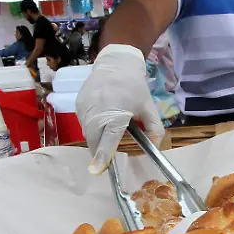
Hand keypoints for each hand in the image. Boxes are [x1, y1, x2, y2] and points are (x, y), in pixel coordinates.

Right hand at [75, 44, 164, 173]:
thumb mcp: (149, 107)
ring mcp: (85, 108)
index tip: (97, 170)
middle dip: (99, 153)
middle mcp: (97, 111)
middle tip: (105, 160)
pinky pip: (83, 124)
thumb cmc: (134, 87)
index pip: (108, 138)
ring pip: (87, 134)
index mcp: (117, 113)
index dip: (103, 155)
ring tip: (106, 134)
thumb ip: (155, 129)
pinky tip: (100, 122)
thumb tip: (155, 148)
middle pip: (94, 140)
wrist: (115, 64)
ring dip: (96, 140)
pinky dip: (91, 129)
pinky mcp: (79, 105)